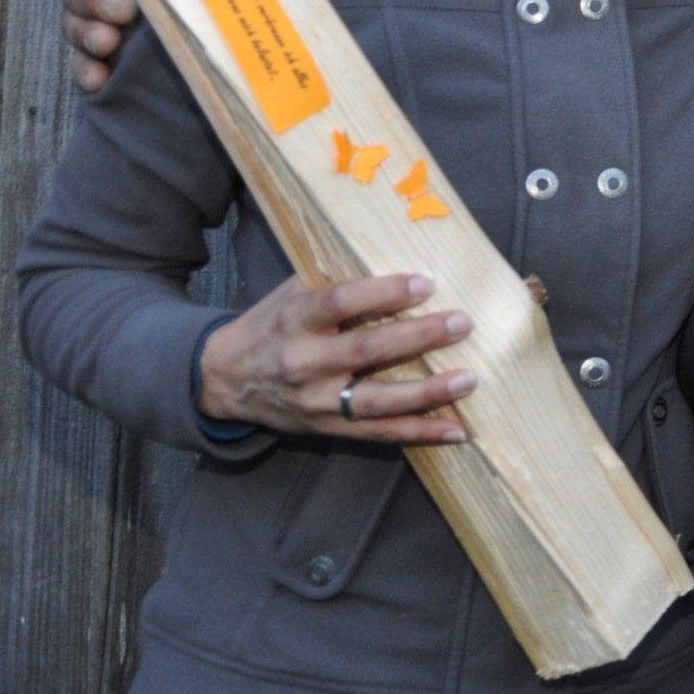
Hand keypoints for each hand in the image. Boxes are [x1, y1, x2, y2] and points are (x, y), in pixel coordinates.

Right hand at [63, 0, 191, 90]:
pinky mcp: (105, 65)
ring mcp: (99, 30)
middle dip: (96, 0)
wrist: (232, 31)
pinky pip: (83, 69)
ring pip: (76, 28)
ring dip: (88, 35)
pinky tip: (100, 80)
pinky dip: (87, 73)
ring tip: (109, 43)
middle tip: (126, 11)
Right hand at [198, 273, 477, 443]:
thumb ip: (337, 281)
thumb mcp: (293, 293)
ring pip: (377, 400)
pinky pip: (379, 433)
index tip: (427, 283)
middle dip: (419, 337)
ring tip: (468, 378)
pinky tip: (456, 429)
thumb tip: (400, 260)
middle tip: (462, 323)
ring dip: (428, 392)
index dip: (385, 293)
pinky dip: (420, 432)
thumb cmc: (272, 325)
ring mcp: (316, 401)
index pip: (342, 302)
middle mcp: (304, 362)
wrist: (224, 380)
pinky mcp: (327, 428)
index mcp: (297, 319)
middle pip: (366, 351)